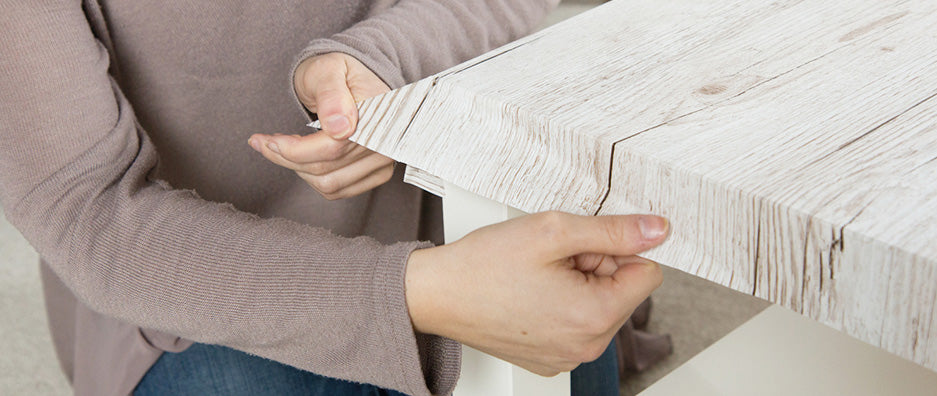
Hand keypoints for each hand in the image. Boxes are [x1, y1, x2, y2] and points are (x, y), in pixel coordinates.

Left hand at [249, 52, 393, 199]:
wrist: (352, 81)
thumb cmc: (338, 72)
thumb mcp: (328, 70)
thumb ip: (332, 94)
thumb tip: (340, 127)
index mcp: (377, 117)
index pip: (332, 148)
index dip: (295, 150)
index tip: (267, 140)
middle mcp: (384, 144)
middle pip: (326, 169)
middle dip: (287, 158)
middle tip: (265, 142)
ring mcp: (382, 162)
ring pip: (329, 184)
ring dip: (297, 169)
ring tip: (282, 147)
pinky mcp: (376, 174)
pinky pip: (337, 189)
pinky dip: (312, 178)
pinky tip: (302, 157)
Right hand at [405, 212, 668, 375]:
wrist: (437, 294)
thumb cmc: (484, 265)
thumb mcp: (555, 231)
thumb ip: (614, 230)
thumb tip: (658, 230)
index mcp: (594, 316)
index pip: (648, 273)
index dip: (616, 249)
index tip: (580, 247)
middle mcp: (587, 346)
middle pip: (623, 292)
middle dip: (595, 268)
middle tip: (552, 260)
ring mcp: (567, 357)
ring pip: (599, 307)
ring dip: (579, 286)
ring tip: (537, 277)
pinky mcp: (550, 359)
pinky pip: (576, 326)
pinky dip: (561, 306)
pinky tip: (530, 294)